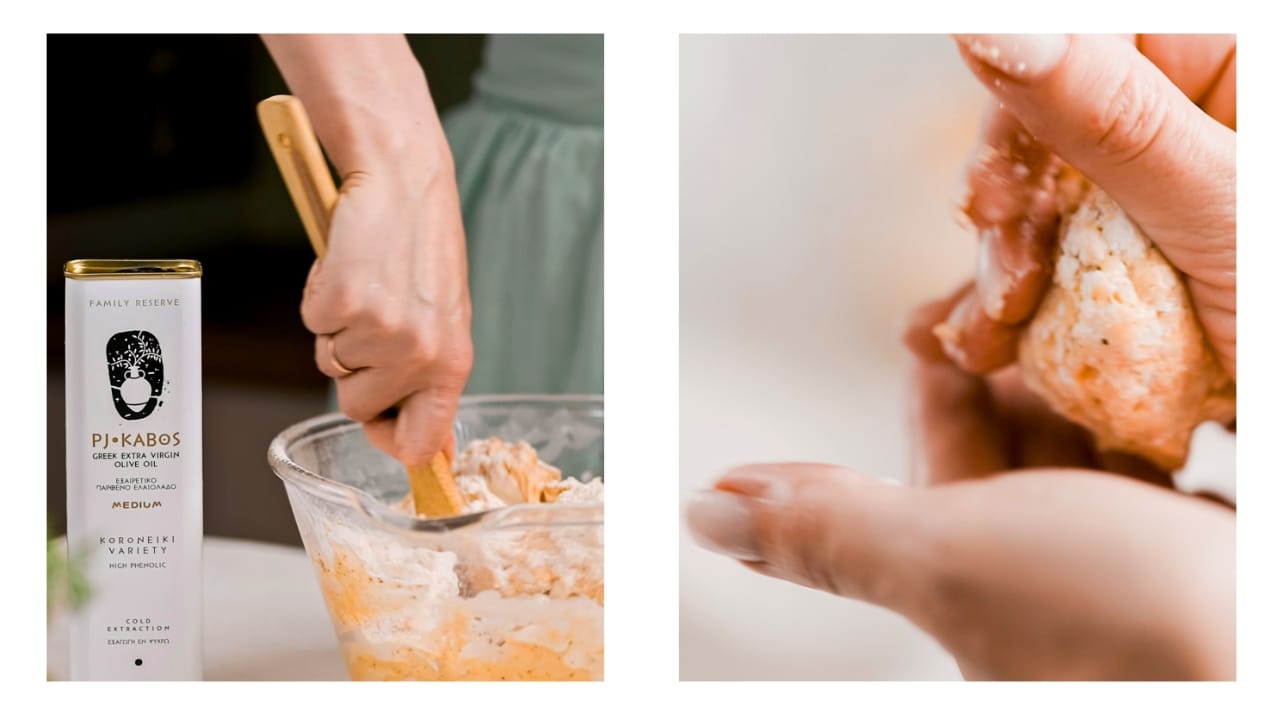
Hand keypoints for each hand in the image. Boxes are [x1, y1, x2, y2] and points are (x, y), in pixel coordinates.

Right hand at [303, 160, 471, 464]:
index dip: (391, 441)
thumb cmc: (423, 249)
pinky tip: (347, 267)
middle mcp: (419, 355)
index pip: (421, 444)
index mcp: (452, 364)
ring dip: (338, 329)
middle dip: (355, 370)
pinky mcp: (340, 303)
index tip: (380, 424)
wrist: (402, 180)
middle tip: (376, 318)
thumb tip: (430, 449)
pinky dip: (319, 296)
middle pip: (357, 406)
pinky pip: (311, 322)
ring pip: (331, 364)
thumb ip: (434, 379)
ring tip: (368, 285)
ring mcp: (378, 331)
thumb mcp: (446, 319)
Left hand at [686, 296, 1234, 678]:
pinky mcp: (1204, 555)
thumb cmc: (1118, 617)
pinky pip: (1166, 461)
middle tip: (1018, 291)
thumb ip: (829, 530)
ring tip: (1091, 308)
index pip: (922, 468)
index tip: (929, 321)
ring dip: (1085, 379)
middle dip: (1009, 368)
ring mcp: (1131, 568)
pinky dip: (1163, 410)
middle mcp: (1043, 581)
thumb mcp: (945, 559)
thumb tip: (702, 514)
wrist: (1264, 651)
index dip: (924, 387)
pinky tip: (1172, 378)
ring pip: (1089, 447)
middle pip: (1010, 448)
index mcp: (966, 587)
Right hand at [945, 34, 1235, 377]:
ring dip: (999, 272)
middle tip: (1006, 282)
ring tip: (991, 340)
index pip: (1087, 46)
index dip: (1017, 116)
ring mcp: (1163, 197)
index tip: (991, 200)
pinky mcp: (1141, 263)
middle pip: (1045, 127)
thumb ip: (1107, 114)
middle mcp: (1195, 122)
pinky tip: (990, 345)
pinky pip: (1056, 263)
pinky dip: (1014, 307)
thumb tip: (991, 24)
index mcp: (1236, 70)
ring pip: (1040, 202)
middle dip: (1009, 211)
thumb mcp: (1224, 209)